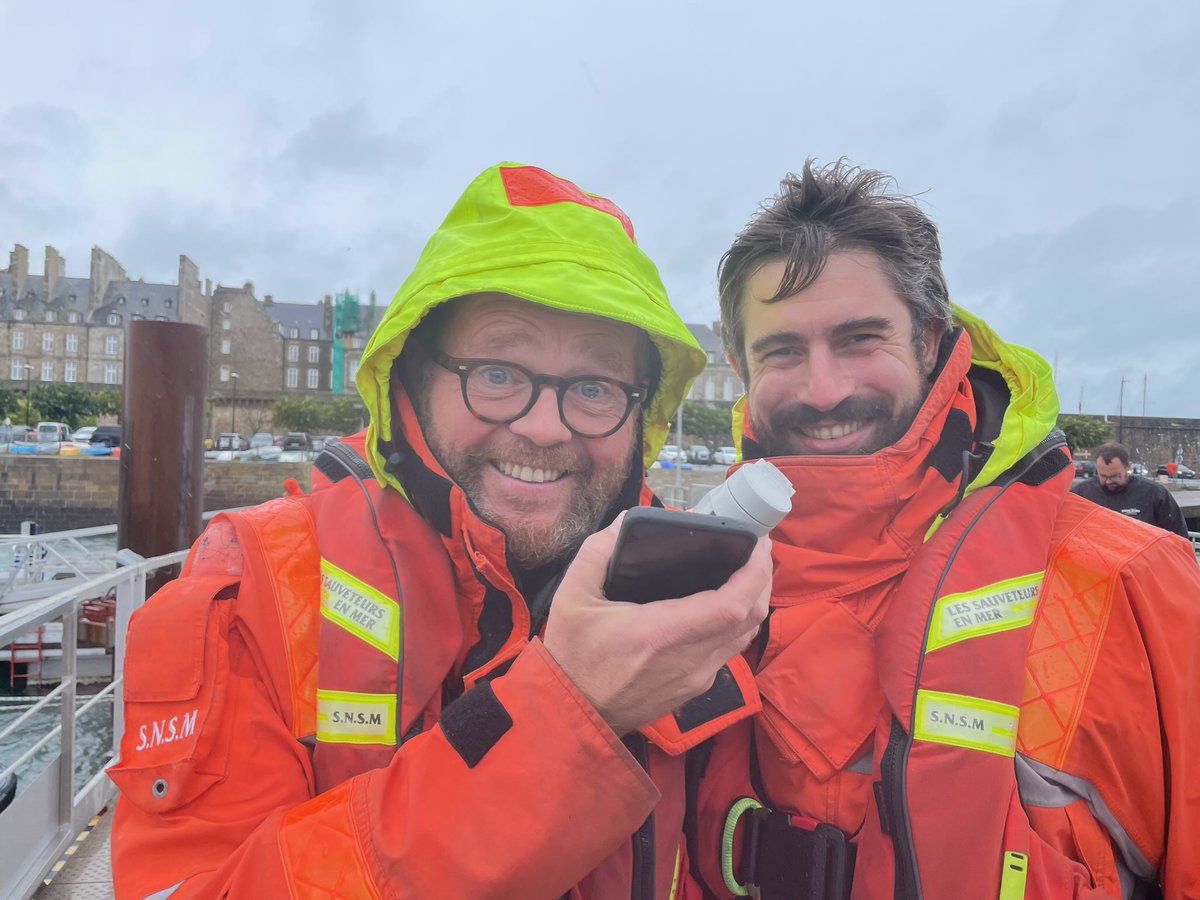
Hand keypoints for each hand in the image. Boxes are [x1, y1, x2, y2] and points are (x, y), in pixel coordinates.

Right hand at [542, 514, 770, 735]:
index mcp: (661, 633)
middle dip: (762, 579)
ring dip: (754, 601)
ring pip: (745, 636)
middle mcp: (689, 659)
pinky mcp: (695, 688)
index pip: (731, 604)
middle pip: (749, 618)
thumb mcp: (572, 595)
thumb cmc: (572, 654)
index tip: (758, 543)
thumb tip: (628, 521)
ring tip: (747, 570)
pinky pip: (729, 650)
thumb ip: (599, 551)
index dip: (754, 572)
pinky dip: (738, 622)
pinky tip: (726, 603)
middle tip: (756, 548)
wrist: (573, 715)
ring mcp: (696, 678)